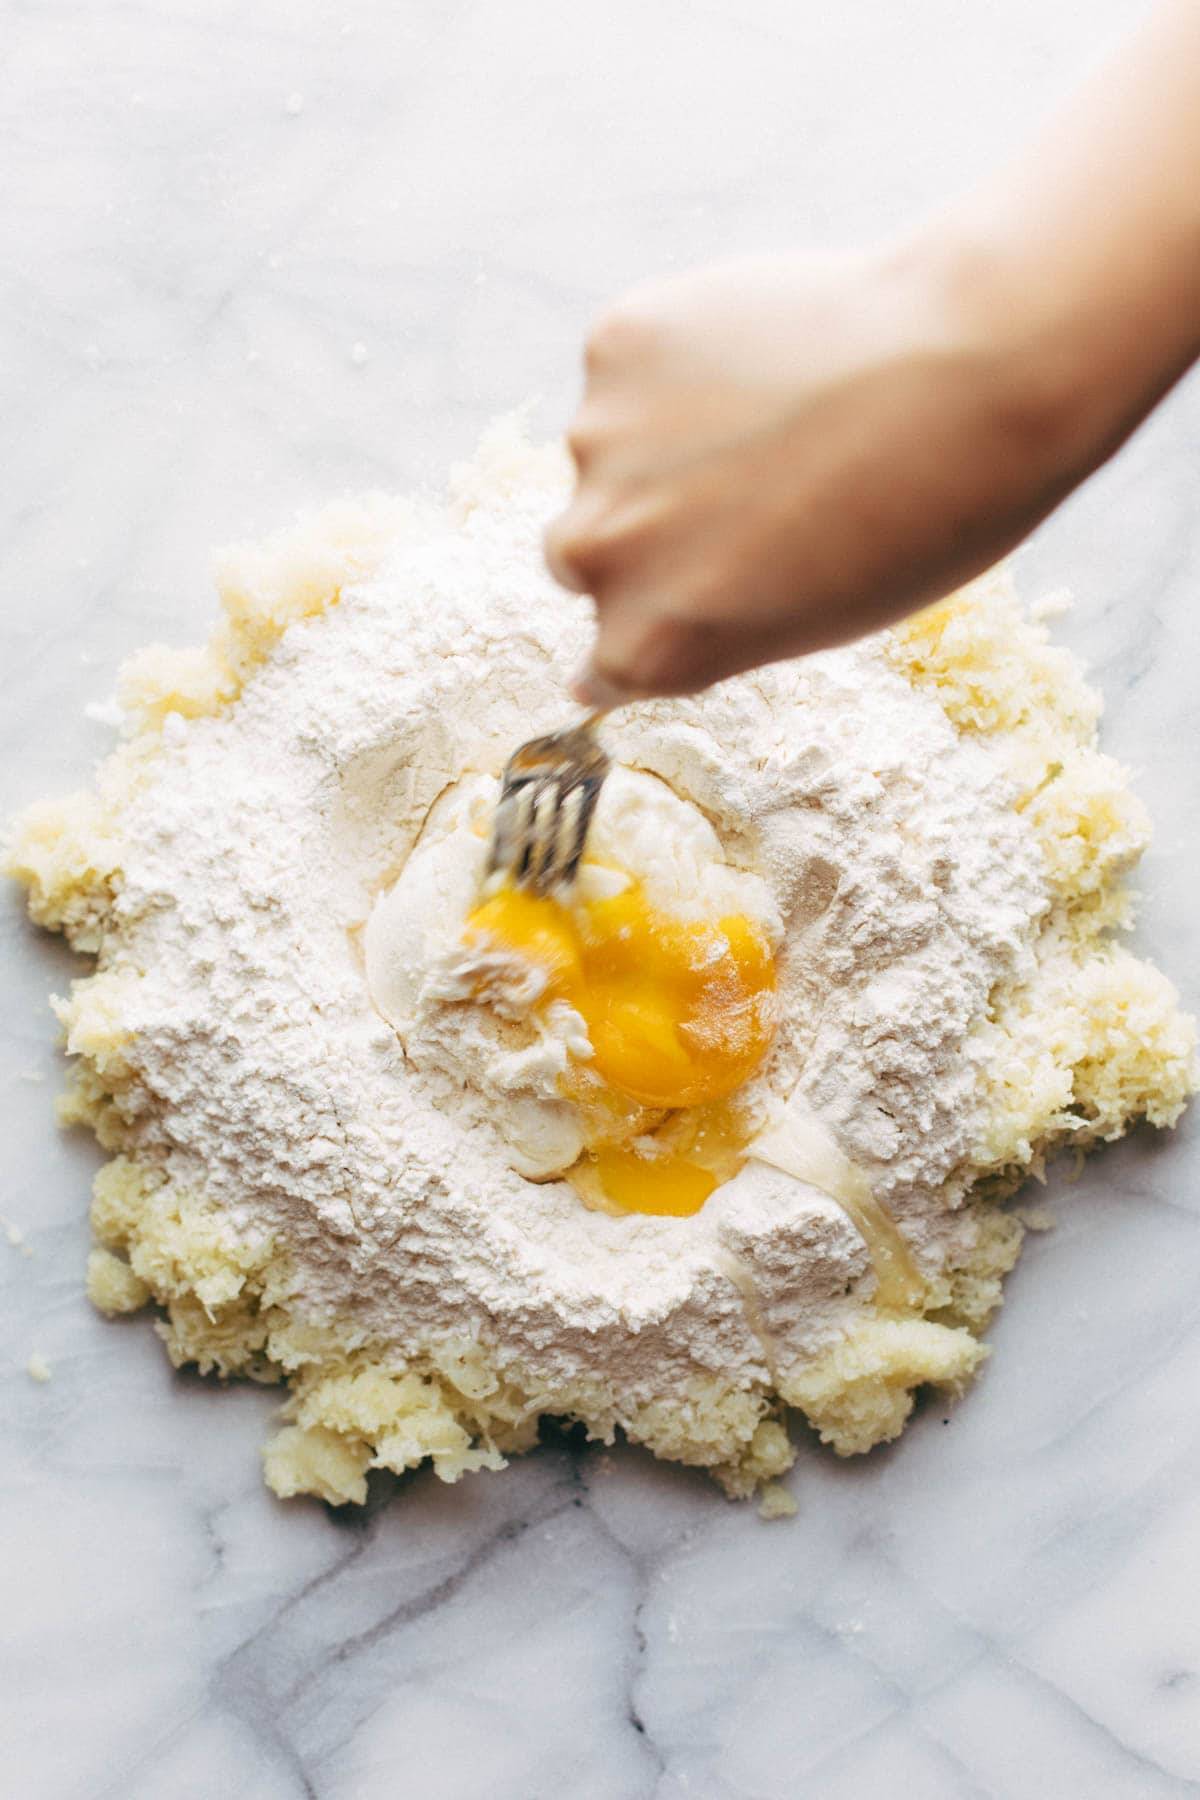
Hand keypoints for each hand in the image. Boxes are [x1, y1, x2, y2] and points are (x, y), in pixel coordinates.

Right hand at [545, 241, 1087, 703]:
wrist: (969, 378)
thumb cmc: (919, 519)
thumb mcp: (808, 620)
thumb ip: (709, 621)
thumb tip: (656, 613)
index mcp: (644, 649)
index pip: (601, 661)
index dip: (655, 615)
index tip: (698, 585)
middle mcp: (597, 557)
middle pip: (580, 552)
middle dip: (640, 528)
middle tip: (745, 491)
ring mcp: (595, 445)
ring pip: (605, 448)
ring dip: (658, 436)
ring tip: (774, 412)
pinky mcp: (615, 343)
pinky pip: (629, 357)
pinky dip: (677, 354)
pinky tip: (765, 348)